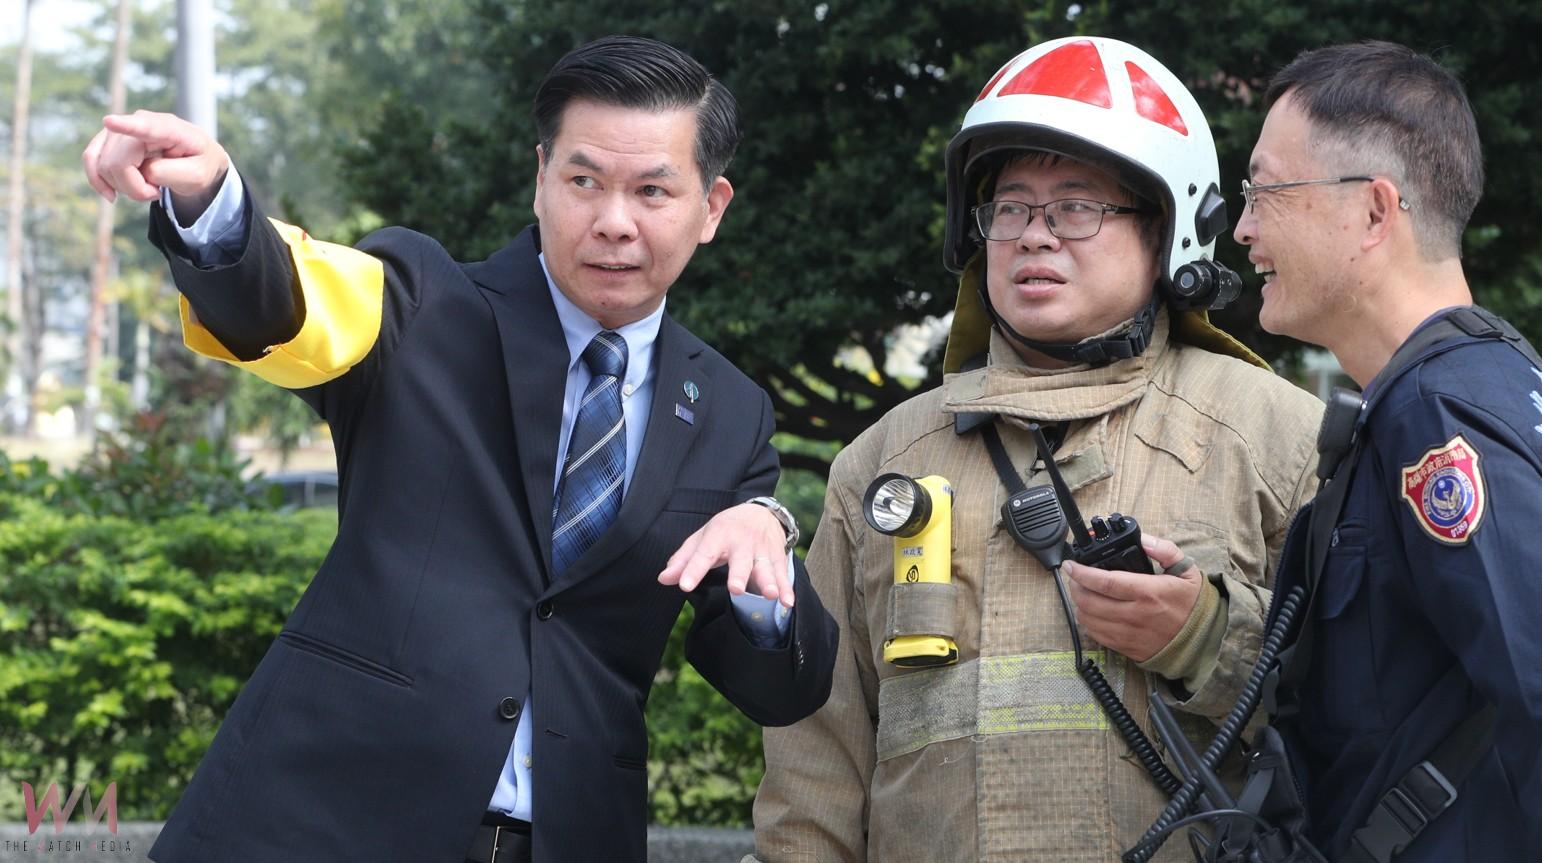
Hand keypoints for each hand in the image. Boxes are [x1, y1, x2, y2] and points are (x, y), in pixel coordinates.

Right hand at [82, 109, 228, 217]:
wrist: (193, 159)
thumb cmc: (198, 164)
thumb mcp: (197, 175)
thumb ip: (171, 172)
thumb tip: (143, 170)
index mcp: (170, 128)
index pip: (147, 127)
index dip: (127, 126)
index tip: (110, 122)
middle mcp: (140, 121)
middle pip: (118, 163)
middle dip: (135, 188)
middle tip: (157, 191)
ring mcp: (121, 129)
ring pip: (103, 166)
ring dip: (123, 187)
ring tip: (148, 185)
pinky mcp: (107, 140)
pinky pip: (92, 162)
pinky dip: (100, 182)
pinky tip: (112, 195)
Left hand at [658, 503, 793, 607]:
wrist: (761, 512)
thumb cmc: (725, 530)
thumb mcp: (702, 539)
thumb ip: (684, 560)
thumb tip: (663, 579)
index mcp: (718, 536)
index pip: (703, 555)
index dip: (693, 570)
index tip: (684, 585)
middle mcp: (741, 542)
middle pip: (740, 560)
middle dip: (739, 575)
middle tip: (736, 589)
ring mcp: (762, 550)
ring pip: (765, 567)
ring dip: (768, 581)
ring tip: (771, 595)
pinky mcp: (778, 557)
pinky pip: (782, 574)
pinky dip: (787, 588)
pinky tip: (788, 603)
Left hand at [1063, 533, 1201, 662]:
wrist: (1203, 641)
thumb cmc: (1192, 605)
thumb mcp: (1186, 571)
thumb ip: (1164, 550)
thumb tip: (1143, 539)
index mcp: (1147, 592)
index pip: (1104, 582)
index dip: (1082, 573)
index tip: (1070, 565)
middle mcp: (1134, 614)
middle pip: (1089, 602)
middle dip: (1075, 587)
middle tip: (1075, 577)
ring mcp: (1128, 634)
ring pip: (1088, 620)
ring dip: (1078, 604)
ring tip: (1081, 592)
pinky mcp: (1126, 648)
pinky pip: (1096, 635)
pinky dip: (1087, 622)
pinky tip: (1090, 612)